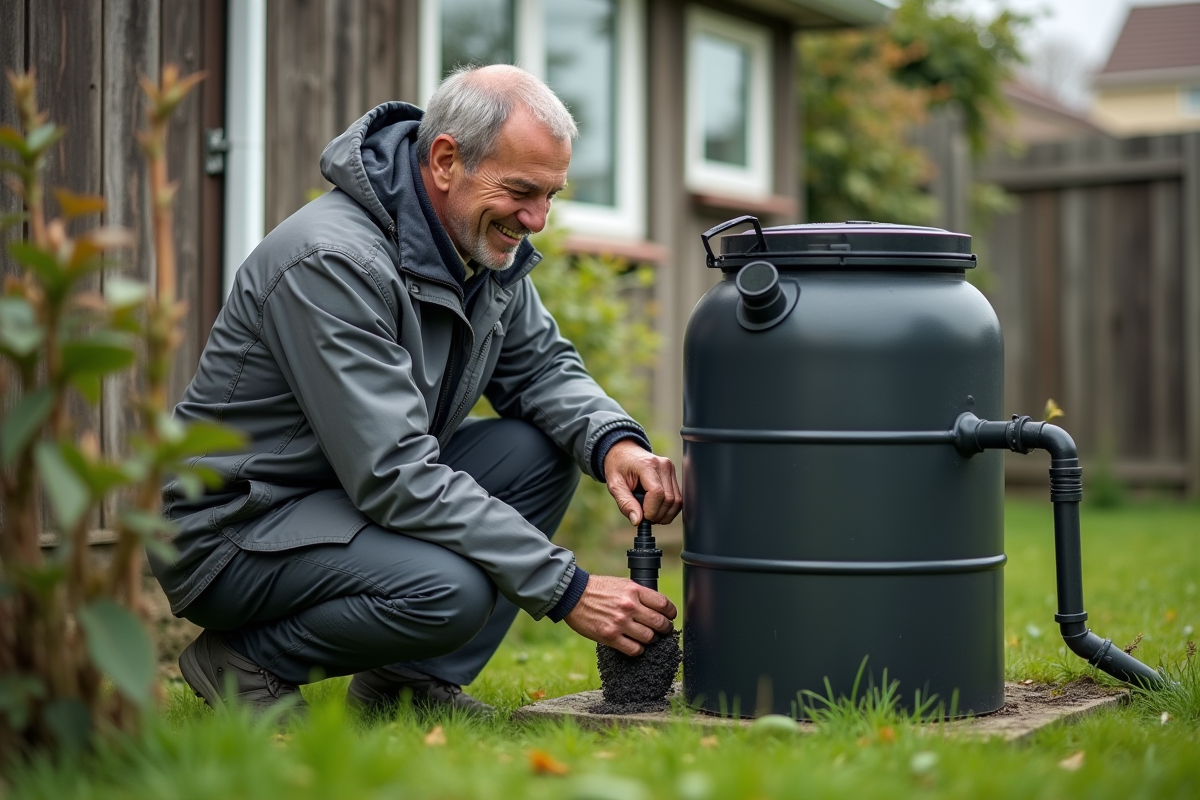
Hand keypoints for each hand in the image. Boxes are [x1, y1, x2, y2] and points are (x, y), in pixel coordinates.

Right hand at [563, 574, 677, 655]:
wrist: (572, 595)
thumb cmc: (597, 589)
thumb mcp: (622, 584)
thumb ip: (639, 594)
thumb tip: (656, 607)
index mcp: (634, 590)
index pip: (663, 604)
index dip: (671, 613)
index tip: (670, 616)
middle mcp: (629, 607)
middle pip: (659, 623)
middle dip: (665, 628)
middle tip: (663, 629)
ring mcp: (620, 623)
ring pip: (649, 638)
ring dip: (651, 639)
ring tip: (648, 637)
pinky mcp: (610, 637)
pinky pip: (634, 649)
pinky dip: (638, 649)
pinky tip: (636, 645)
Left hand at [603, 439, 681, 525]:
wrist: (624, 452)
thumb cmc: (618, 466)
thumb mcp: (615, 485)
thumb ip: (625, 503)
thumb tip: (637, 521)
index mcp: (647, 465)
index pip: (657, 493)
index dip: (651, 510)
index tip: (642, 517)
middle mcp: (663, 465)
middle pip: (669, 499)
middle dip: (657, 514)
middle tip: (645, 518)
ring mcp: (671, 469)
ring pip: (677, 501)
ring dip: (665, 514)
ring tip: (651, 514)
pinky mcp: (673, 475)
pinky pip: (677, 498)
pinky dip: (669, 509)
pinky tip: (657, 509)